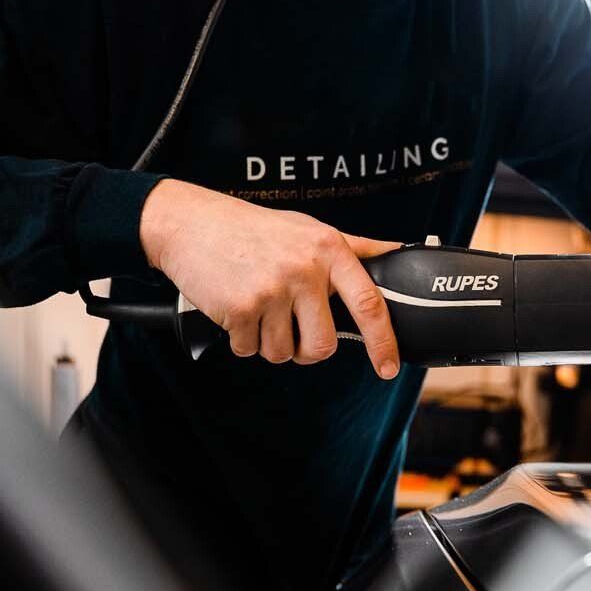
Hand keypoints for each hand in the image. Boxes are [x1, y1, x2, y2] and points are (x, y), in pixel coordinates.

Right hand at [139, 179, 401, 376]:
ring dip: (270, 343)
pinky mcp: (241, 308)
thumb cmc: (254, 230)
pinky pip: (251, 350)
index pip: (369, 303)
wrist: (190, 222)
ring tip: (259, 308)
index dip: (383, 342)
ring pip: (284, 353)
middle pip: (323, 345)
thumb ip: (355, 246)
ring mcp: (272, 289)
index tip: (389, 367)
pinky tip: (236, 310)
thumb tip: (399, 251)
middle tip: (291, 330)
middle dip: (307, 351)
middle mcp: (304, 269)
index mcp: (328, 249)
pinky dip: (242, 340)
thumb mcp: (310, 228)